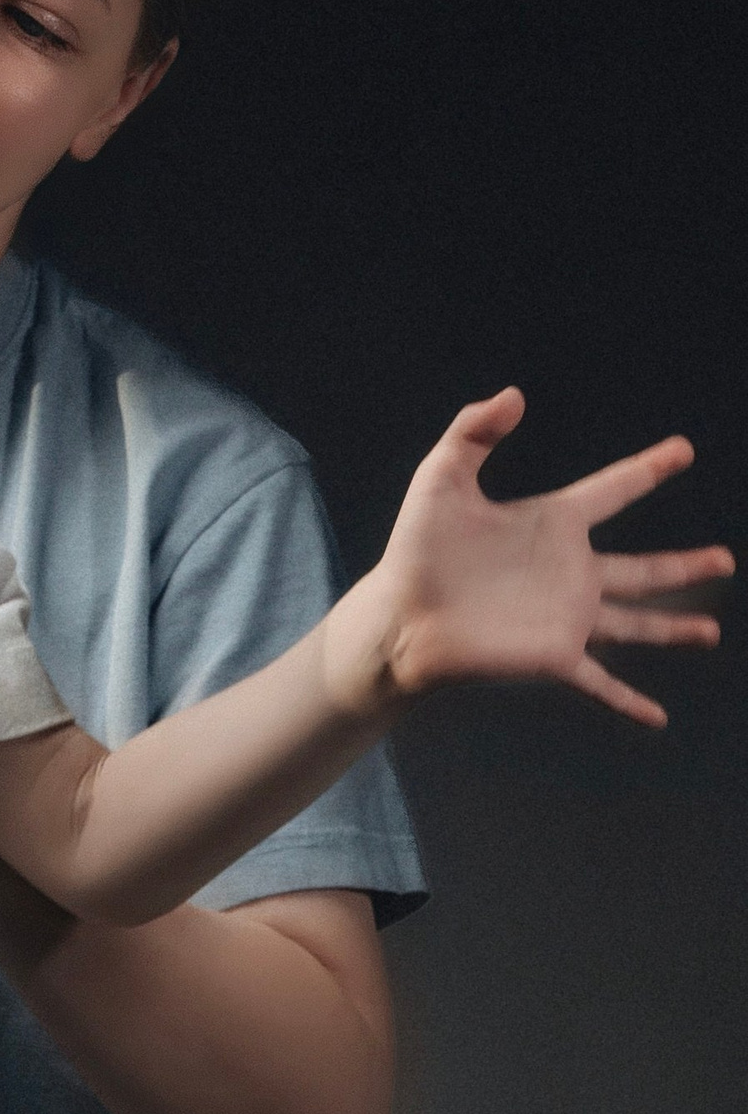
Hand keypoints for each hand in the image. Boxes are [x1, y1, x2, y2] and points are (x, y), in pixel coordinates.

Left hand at [339, 390, 727, 726]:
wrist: (398, 617)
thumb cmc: (415, 549)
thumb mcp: (442, 476)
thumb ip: (474, 430)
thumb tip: (515, 395)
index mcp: (552, 523)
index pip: (613, 489)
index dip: (647, 470)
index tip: (682, 452)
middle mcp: (569, 571)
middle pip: (641, 567)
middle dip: (684, 566)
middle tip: (724, 559)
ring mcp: (566, 616)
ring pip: (636, 622)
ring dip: (673, 627)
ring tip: (711, 631)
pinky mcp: (553, 655)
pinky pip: (600, 681)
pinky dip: (628, 700)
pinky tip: (655, 717)